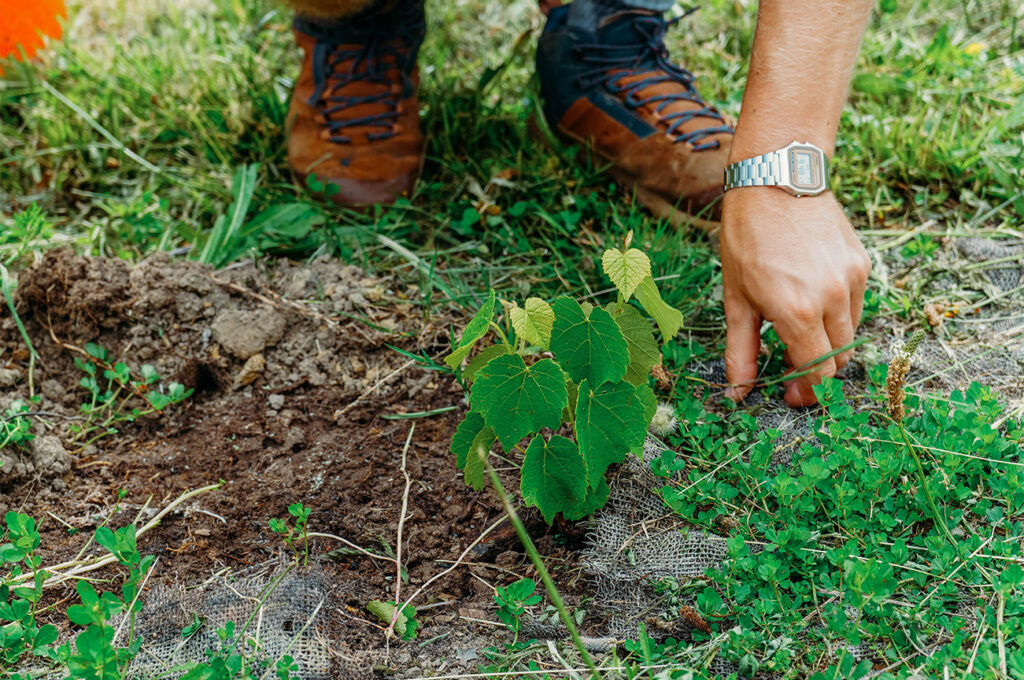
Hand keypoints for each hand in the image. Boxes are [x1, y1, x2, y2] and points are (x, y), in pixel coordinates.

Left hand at [721, 188, 870, 406]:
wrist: (776, 181)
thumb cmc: (746, 239)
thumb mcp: (736, 300)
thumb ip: (741, 352)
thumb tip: (737, 394)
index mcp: (797, 312)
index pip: (818, 372)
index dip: (808, 392)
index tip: (792, 396)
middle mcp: (832, 299)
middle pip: (838, 358)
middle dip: (816, 372)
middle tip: (790, 369)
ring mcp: (851, 280)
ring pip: (850, 334)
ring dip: (827, 343)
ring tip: (796, 332)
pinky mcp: (862, 264)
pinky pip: (855, 306)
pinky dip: (836, 316)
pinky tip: (811, 302)